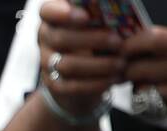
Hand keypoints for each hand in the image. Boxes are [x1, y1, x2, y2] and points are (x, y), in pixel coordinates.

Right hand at [38, 0, 126, 115]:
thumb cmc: (94, 36)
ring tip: (121, 63)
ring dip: (97, 65)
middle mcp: (46, 38)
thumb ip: (100, 15)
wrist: (81, 71)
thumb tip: (120, 8)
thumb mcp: (96, 21)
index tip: (85, 16)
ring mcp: (47, 62)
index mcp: (54, 18)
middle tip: (118, 41)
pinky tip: (113, 78)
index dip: (62, 13)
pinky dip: (95, 83)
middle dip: (91, 40)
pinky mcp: (54, 84)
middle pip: (59, 39)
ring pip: (66, 65)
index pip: (48, 11)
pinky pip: (71, 86)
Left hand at [124, 27, 166, 127]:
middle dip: (129, 72)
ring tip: (145, 88)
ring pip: (144, 92)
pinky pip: (156, 110)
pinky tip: (156, 101)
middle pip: (139, 69)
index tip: (123, 50)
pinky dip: (150, 106)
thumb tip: (138, 44)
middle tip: (129, 73)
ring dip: (138, 91)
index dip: (130, 45)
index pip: (151, 40)